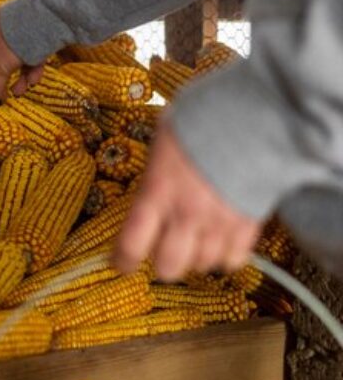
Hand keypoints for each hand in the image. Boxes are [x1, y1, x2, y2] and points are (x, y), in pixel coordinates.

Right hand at [0, 8, 44, 101]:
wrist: (54, 17)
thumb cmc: (20, 35)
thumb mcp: (2, 62)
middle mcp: (0, 28)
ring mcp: (19, 32)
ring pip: (13, 60)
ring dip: (16, 78)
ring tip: (18, 92)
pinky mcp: (37, 38)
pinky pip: (30, 58)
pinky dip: (31, 71)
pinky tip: (33, 82)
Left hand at [115, 122, 260, 279]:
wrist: (257, 113)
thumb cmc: (204, 118)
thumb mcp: (165, 138)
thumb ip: (155, 170)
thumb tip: (149, 184)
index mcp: (159, 191)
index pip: (132, 243)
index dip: (123, 260)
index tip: (121, 263)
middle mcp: (187, 213)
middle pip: (169, 266)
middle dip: (163, 264)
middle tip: (164, 252)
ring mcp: (219, 222)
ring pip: (202, 265)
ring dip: (196, 258)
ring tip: (196, 242)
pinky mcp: (249, 224)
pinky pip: (235, 259)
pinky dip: (227, 256)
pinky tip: (222, 242)